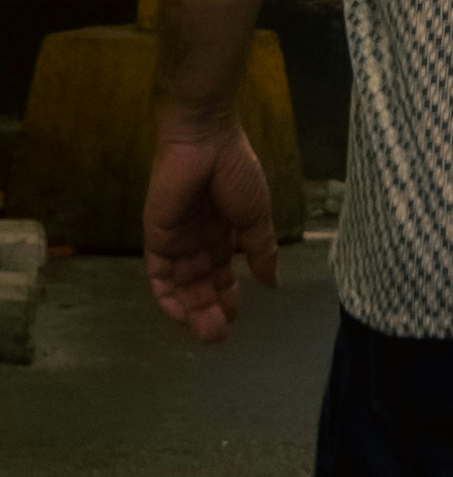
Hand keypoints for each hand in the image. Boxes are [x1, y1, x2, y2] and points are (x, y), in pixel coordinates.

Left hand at [146, 124, 278, 342]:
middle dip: (210, 310)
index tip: (237, 317)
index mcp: (224, 231)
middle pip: (201, 283)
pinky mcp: (157, 237)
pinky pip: (160, 274)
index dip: (227, 295)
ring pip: (182, 284)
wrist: (205, 140)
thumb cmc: (236, 171)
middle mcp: (198, 239)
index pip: (222, 271)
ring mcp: (177, 239)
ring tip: (209, 333)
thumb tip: (271, 282)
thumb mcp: (256, 216)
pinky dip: (168, 296)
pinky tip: (182, 315)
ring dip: (192, 310)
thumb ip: (260, 250)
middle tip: (220, 336)